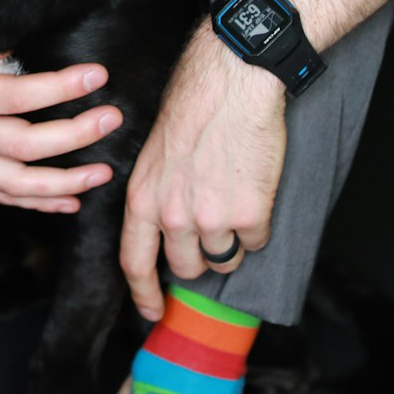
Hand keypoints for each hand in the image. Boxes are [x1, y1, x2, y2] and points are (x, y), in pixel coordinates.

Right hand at [0, 25, 121, 212]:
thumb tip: (11, 46)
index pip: (14, 96)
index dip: (58, 88)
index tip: (95, 76)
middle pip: (23, 146)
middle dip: (74, 136)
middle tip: (112, 120)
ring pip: (14, 183)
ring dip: (63, 180)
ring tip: (102, 171)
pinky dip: (35, 201)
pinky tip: (68, 198)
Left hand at [120, 25, 286, 318]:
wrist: (230, 82)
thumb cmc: (192, 104)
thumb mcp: (155, 152)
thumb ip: (158, 193)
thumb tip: (167, 226)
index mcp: (142, 197)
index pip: (134, 261)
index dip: (144, 293)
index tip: (154, 312)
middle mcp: (172, 215)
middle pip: (185, 267)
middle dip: (199, 256)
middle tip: (210, 228)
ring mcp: (211, 218)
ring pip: (224, 258)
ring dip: (231, 240)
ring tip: (233, 198)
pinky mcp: (250, 215)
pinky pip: (256, 241)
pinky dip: (258, 225)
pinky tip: (253, 189)